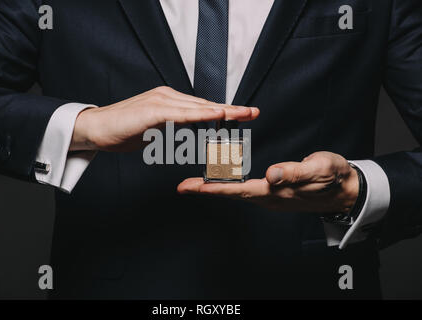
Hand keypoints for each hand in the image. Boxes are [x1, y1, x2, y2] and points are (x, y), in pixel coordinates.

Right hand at [70, 86, 259, 151]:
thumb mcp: (155, 130)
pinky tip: (215, 114)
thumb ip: (172, 129)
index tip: (244, 115)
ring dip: (222, 111)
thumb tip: (187, 135)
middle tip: (253, 112)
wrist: (96, 129)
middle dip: (231, 110)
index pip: (202, 107)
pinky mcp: (151, 110)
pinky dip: (199, 114)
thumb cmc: (124, 130)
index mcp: (170, 102)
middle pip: (205, 104)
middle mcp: (168, 97)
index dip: (224, 111)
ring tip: (243, 114)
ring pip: (196, 107)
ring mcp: (160, 101)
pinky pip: (180, 113)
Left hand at [178, 152, 358, 213]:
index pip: (238, 190)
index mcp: (276, 192)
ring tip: (195, 181)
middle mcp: (269, 197)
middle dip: (206, 189)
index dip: (213, 188)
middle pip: (231, 193)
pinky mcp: (274, 192)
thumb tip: (272, 175)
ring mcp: (271, 196)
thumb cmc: (334, 177)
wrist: (346, 190)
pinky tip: (223, 178)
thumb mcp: (320, 169)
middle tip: (183, 185)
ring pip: (237, 192)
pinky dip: (230, 184)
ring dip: (216, 187)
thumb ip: (296, 172)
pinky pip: (246, 189)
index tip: (191, 187)